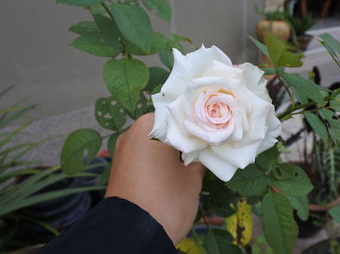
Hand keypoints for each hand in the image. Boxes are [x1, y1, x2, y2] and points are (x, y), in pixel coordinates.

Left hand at [105, 113, 204, 244]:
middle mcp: (132, 133)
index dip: (197, 121)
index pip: (179, 113)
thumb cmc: (166, 200)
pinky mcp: (120, 167)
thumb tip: (205, 150)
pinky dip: (158, 157)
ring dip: (171, 146)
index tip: (211, 129)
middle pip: (164, 126)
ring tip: (192, 156)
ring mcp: (123, 150)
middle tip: (204, 143)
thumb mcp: (191, 178)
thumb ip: (200, 158)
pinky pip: (143, 153)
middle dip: (183, 135)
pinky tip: (174, 167)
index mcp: (149, 127)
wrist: (133, 235)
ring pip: (153, 139)